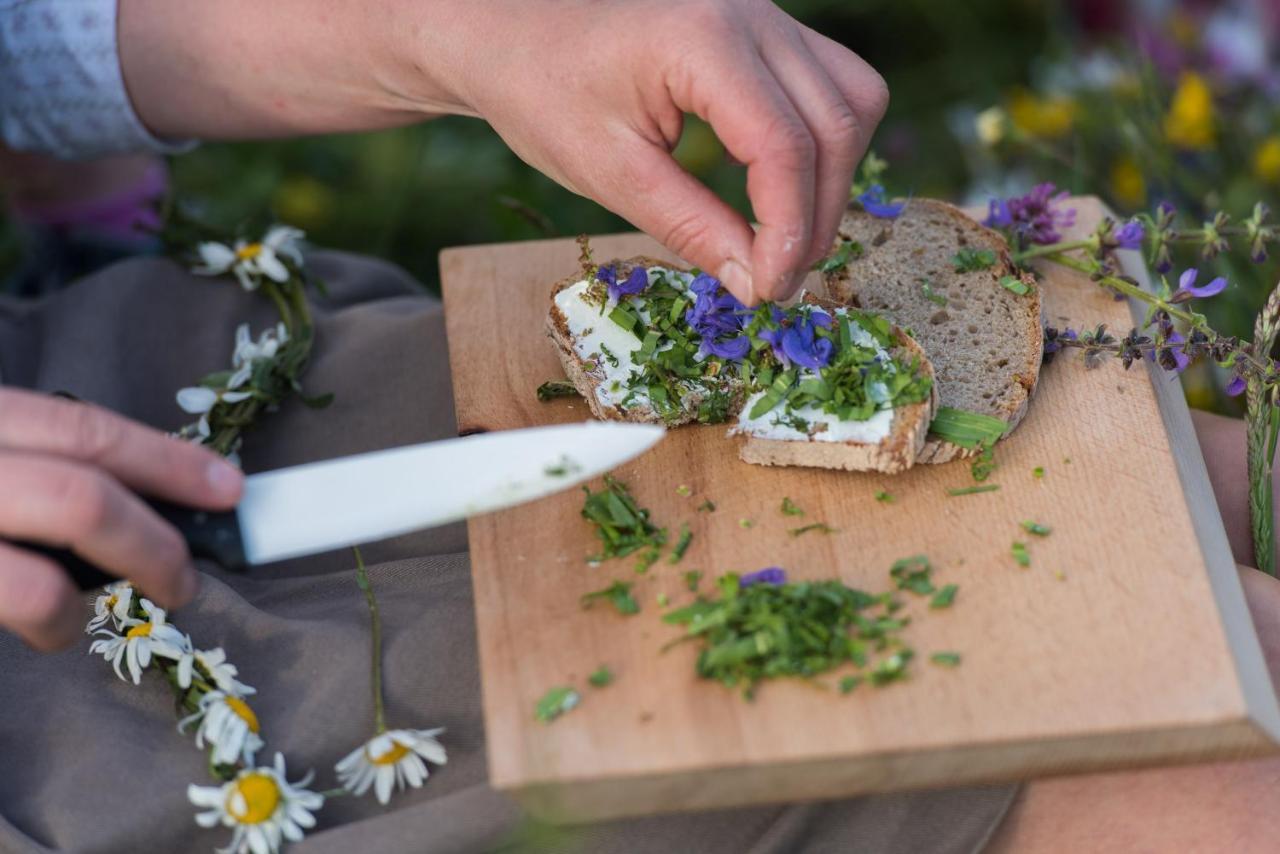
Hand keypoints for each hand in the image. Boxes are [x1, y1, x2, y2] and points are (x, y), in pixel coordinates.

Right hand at [0, 389, 242, 650]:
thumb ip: (49, 463)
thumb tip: (156, 500)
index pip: (87, 431)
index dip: (169, 462)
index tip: (230, 489)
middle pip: (85, 499)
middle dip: (155, 546)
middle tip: (183, 582)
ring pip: (46, 573)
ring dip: (94, 599)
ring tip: (82, 617)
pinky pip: (19, 603)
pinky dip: (50, 624)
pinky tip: (47, 627)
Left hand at [414, 0, 887, 303]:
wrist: (515, 31)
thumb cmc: (544, 93)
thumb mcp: (608, 173)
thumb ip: (689, 225)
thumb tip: (755, 283)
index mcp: (703, 40)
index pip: (783, 146)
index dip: (788, 231)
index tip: (769, 290)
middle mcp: (752, 15)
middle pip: (835, 125)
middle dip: (817, 216)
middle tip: (776, 280)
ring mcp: (768, 15)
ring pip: (854, 102)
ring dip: (834, 179)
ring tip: (785, 241)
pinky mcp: (770, 30)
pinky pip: (835, 85)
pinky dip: (826, 144)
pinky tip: (786, 189)